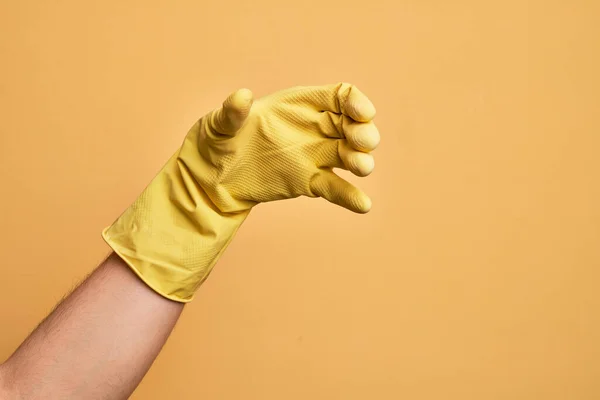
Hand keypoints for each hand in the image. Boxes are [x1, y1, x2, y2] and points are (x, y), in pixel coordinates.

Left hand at [179, 82, 379, 212]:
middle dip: (363, 132)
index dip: (356, 101)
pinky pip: (335, 188)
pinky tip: (363, 205)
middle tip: (363, 143)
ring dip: (361, 160)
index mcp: (298, 104)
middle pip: (351, 125)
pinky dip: (350, 196)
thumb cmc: (216, 142)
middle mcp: (314, 127)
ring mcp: (315, 156)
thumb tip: (242, 96)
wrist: (212, 179)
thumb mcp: (217, 124)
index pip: (338, 95)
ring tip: (362, 168)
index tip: (364, 113)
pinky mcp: (310, 182)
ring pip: (348, 155)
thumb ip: (231, 112)